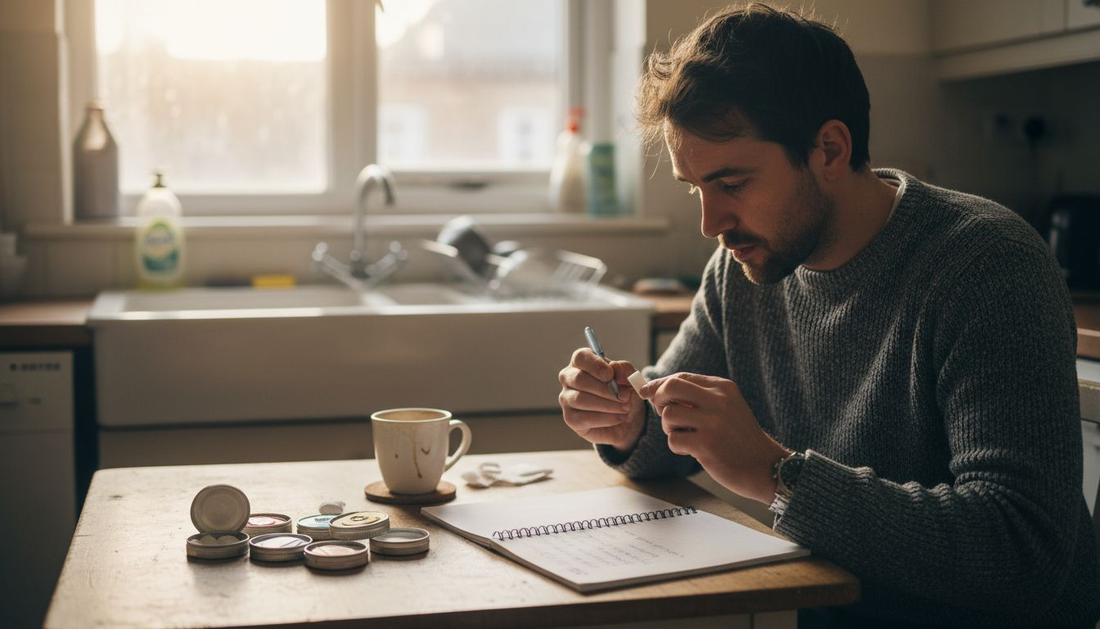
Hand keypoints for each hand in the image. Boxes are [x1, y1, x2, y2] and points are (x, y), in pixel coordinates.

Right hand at [558, 349, 645, 450]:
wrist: (627, 417)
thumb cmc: (623, 391)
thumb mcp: (629, 377)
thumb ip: (624, 369)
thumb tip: (615, 368)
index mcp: (582, 362)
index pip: (580, 357)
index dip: (595, 365)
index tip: (610, 375)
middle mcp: (569, 377)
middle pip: (578, 379)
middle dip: (605, 389)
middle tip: (625, 396)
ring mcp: (567, 398)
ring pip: (580, 399)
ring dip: (607, 405)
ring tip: (625, 407)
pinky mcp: (570, 418)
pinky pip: (584, 418)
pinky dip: (605, 418)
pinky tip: (618, 417)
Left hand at [638, 372, 789, 503]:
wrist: (765, 465)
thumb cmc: (739, 437)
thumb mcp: (727, 407)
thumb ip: (698, 397)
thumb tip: (656, 389)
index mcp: (723, 387)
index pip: (681, 377)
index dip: (660, 385)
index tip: (647, 392)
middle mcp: (719, 401)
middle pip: (671, 387)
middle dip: (659, 399)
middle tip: (665, 414)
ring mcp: (713, 422)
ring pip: (668, 414)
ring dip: (669, 428)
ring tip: (684, 436)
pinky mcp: (706, 445)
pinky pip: (673, 439)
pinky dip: (676, 447)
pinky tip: (691, 451)